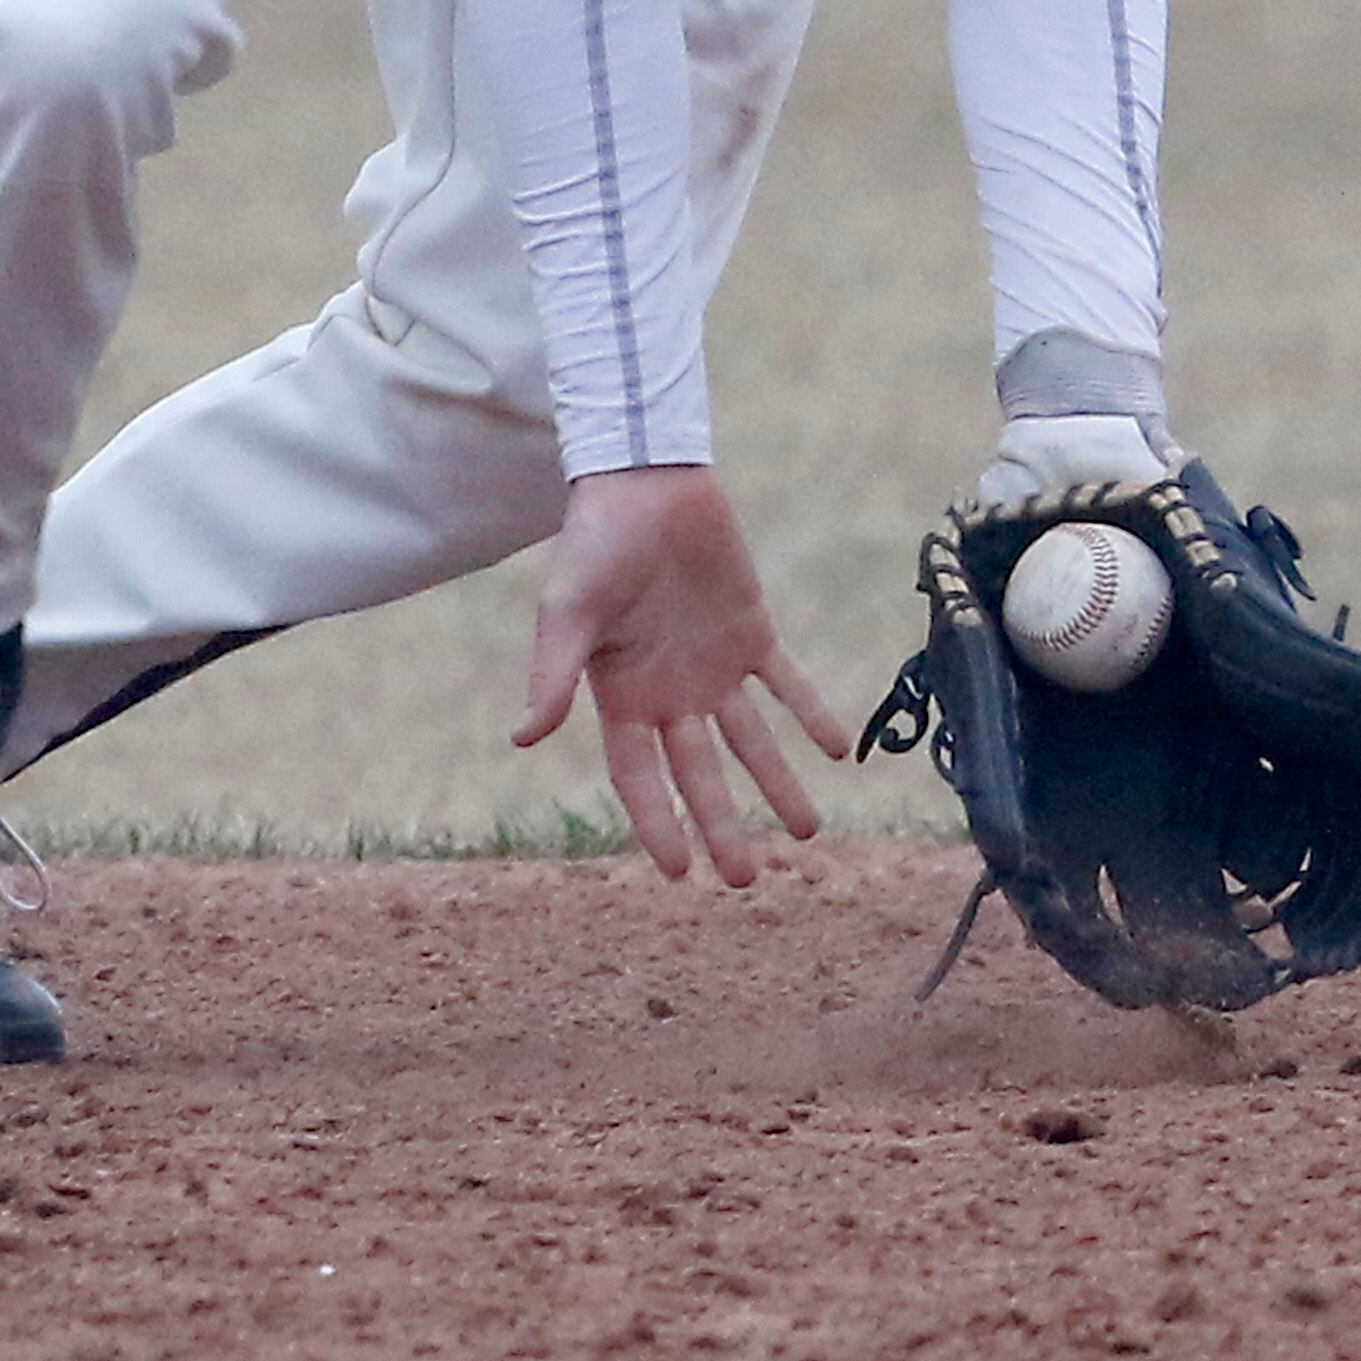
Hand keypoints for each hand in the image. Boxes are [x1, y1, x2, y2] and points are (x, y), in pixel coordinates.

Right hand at [513, 464, 853, 885]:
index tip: (678, 873)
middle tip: (746, 879)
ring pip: (751, 740)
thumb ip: (552, 674)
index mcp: (622, 696)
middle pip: (701, 774)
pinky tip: (839, 749)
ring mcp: (714, 665)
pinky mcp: (752, 630)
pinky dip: (812, 713)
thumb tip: (522, 737)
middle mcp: (671, 693)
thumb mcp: (568, 610)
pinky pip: (787, 682)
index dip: (657, 823)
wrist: (645, 481)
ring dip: (778, 783)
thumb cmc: (594, 544)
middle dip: (722, 826)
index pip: (641, 778)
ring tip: (809, 832)